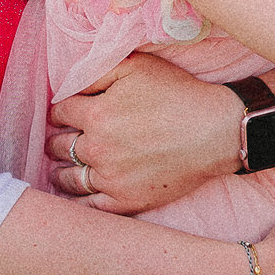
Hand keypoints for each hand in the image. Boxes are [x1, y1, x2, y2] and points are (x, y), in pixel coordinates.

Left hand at [45, 52, 242, 213]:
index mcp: (97, 114)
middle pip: (59, 146)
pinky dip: (77, 202)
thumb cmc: (178, 94)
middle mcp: (98, 148)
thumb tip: (69, 85)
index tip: (65, 113)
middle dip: (58, 139)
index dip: (61, 111)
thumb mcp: (137, 66)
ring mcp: (111, 178)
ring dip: (61, 171)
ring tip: (62, 169)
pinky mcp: (125, 201)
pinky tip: (75, 196)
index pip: (60, 112)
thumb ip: (97, 72)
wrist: (216, 131)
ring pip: (69, 179)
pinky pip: (89, 207)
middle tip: (59, 140)